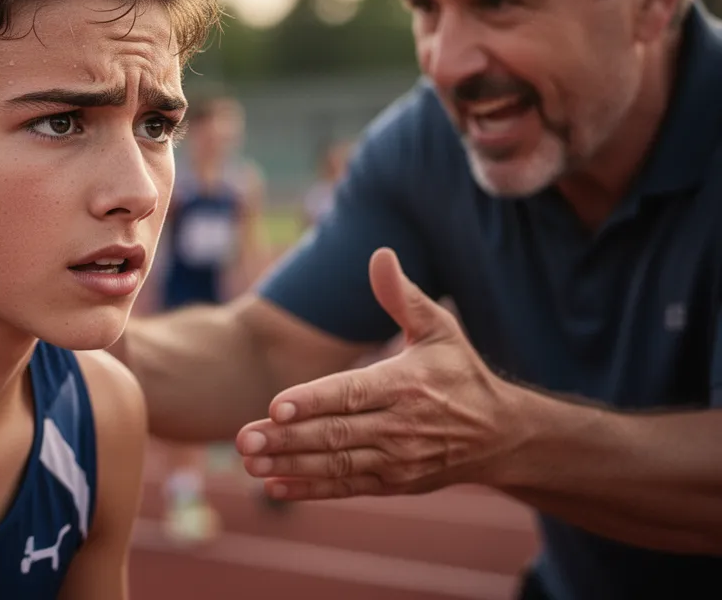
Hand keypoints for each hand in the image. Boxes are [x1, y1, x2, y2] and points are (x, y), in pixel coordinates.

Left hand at [235, 248, 525, 500]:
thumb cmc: (460, 372)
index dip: (313, 401)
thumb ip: (403, 296)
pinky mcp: (393, 483)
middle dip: (286, 438)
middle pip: (335, 434)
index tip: (275, 405)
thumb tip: (379, 254)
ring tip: (249, 463)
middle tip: (243, 439)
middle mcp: (400, 427)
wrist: (500, 436)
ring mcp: (396, 461)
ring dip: (290, 465)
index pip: (352, 394)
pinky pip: (346, 488)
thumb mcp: (439, 328)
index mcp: (406, 385)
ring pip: (335, 465)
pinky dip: (310, 489)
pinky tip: (274, 486)